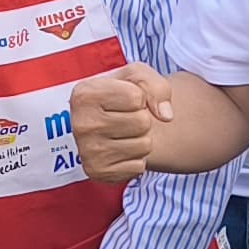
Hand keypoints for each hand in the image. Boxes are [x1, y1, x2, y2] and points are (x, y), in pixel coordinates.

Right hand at [67, 63, 170, 187]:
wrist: (106, 121)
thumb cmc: (121, 94)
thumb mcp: (137, 77)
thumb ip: (157, 86)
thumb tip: (166, 116)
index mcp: (84, 94)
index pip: (136, 98)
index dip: (139, 97)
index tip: (124, 98)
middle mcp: (81, 124)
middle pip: (142, 122)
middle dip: (142, 119)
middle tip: (125, 118)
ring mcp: (88, 151)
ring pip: (144, 145)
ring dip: (141, 139)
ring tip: (124, 133)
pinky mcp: (98, 172)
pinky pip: (138, 167)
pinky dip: (136, 159)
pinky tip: (121, 149)